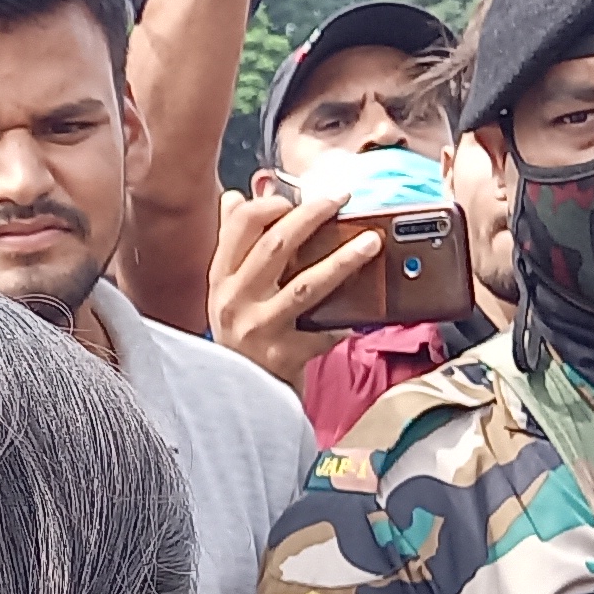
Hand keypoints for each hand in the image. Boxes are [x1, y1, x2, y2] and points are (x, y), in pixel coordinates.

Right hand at [207, 186, 367, 383]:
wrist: (240, 397)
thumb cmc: (241, 336)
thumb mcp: (227, 291)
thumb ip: (233, 245)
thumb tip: (236, 197)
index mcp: (221, 278)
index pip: (240, 225)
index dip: (271, 203)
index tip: (297, 197)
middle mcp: (235, 300)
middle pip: (275, 246)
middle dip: (312, 216)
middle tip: (341, 200)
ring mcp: (258, 328)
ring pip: (306, 284)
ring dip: (343, 260)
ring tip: (371, 242)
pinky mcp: (282, 355)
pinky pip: (323, 332)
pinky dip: (346, 322)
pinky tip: (366, 314)